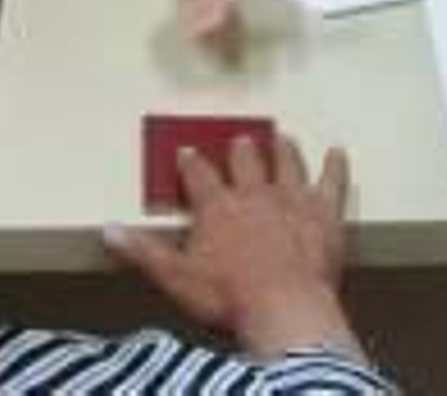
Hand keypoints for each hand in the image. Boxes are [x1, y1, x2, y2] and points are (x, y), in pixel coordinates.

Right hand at [104, 135, 360, 360]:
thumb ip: (143, 251)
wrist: (284, 309)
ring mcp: (292, 200)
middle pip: (246, 161)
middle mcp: (254, 193)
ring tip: (282, 136)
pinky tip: (338, 152)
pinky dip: (335, 167)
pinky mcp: (324, 214)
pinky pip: (332, 183)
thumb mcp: (176, 277)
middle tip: (241, 138)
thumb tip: (107, 230)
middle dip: (242, 149)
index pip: (199, 175)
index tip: (188, 151)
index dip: (192, 162)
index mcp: (216, 206)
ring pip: (287, 164)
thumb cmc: (228, 297)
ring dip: (283, 150)